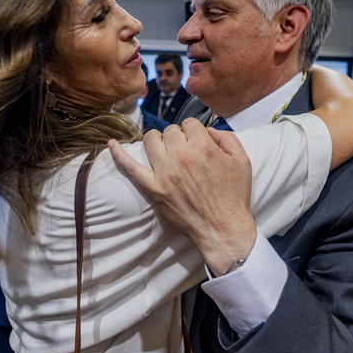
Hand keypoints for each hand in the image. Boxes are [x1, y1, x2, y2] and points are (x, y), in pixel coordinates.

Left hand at [108, 118, 257, 274]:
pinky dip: (118, 154)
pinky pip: (130, 167)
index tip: (197, 142)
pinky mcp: (153, 189)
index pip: (189, 123)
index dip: (194, 132)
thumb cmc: (234, 196)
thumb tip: (209, 130)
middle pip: (170, 131)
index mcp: (203, 147)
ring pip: (150, 141)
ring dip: (157, 141)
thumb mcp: (242, 161)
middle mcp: (181, 156)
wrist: (223, 229)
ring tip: (163, 149)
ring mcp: (164, 173)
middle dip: (178, 137)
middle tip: (185, 151)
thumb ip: (227, 138)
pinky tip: (111, 144)